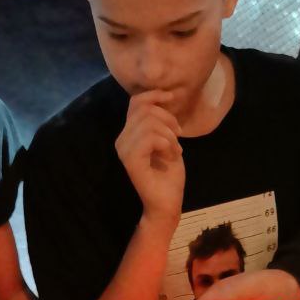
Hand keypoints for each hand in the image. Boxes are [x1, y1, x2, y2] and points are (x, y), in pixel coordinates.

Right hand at [116, 91, 184, 226]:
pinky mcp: (131, 160)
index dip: (154, 95)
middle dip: (168, 119)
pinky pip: (150, 137)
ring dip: (169, 134)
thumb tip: (164, 98)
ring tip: (175, 149)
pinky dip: (166, 143)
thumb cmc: (168, 176)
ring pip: (148, 122)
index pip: (136, 102)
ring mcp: (124, 150)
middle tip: (177, 138)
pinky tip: (171, 155)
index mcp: (129, 134)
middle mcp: (122, 140)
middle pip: (144, 109)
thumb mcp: (167, 142)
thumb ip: (161, 122)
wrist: (166, 204)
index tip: (171, 98)